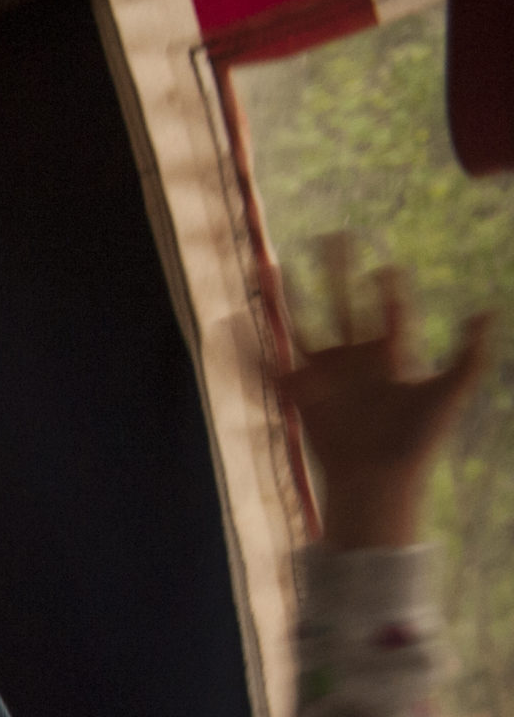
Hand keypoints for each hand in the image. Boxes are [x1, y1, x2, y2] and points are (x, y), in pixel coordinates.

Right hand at [276, 240, 488, 550]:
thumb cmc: (417, 442)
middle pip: (343, 303)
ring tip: (270, 266)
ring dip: (286, 297)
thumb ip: (469, 353)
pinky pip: (268, 367)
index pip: (389, 309)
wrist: (378, 483)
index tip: (387, 268)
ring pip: (301, 325)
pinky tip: (232, 324)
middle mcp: (355, 358)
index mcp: (390, 353)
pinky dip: (246, 349)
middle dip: (337, 269)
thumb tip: (485, 309)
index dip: (389, 288)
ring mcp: (323, 375)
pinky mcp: (299, 396)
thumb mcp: (449, 394)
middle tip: (333, 233)